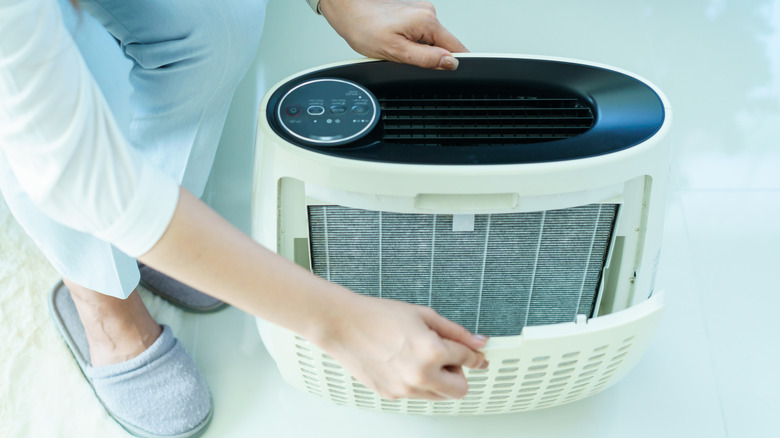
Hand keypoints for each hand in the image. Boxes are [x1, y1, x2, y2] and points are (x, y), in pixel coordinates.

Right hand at [313, 293, 488, 399]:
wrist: (343, 325)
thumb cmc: (378, 315)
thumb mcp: (423, 315)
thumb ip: (455, 332)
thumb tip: (478, 342)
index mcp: (432, 352)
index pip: (467, 359)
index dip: (475, 356)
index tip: (479, 357)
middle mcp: (420, 375)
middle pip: (460, 390)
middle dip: (458, 374)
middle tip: (446, 357)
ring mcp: (405, 389)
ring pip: (439, 396)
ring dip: (439, 380)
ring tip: (421, 357)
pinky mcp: (391, 395)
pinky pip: (417, 395)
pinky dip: (418, 382)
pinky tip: (404, 362)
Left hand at [319, 0, 467, 69]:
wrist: (349, 11)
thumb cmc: (365, 28)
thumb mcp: (397, 52)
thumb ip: (427, 59)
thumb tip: (450, 63)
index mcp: (427, 21)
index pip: (456, 47)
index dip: (452, 63)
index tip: (442, 72)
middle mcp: (428, 12)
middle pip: (442, 44)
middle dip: (428, 56)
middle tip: (405, 57)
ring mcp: (420, 10)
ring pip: (430, 40)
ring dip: (417, 49)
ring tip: (396, 45)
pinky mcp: (412, 12)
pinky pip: (420, 33)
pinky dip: (410, 40)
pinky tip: (394, 39)